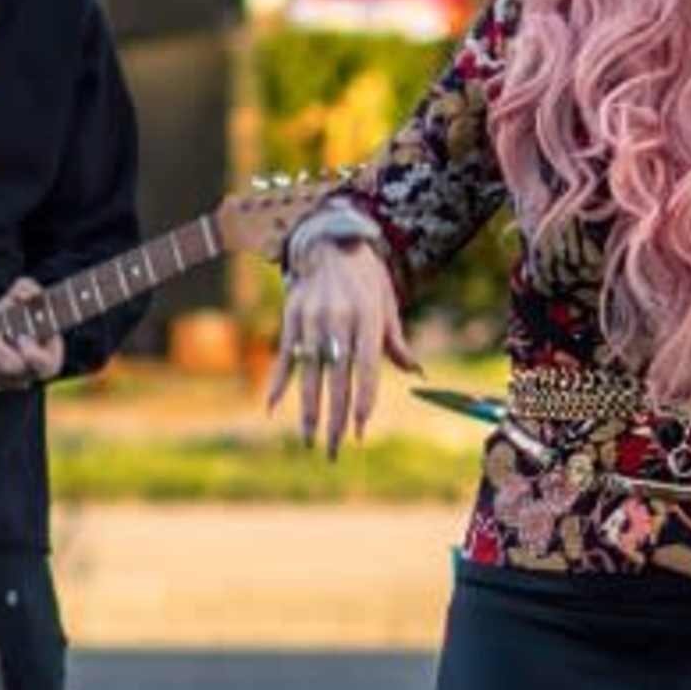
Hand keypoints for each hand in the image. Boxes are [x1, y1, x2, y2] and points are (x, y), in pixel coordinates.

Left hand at [0, 281, 63, 393]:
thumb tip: (24, 296)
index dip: (31, 352)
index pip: (44, 363)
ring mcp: (10, 382)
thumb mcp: (27, 296)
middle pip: (12, 368)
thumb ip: (29, 289)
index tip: (21, 336)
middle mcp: (31, 374)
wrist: (5, 327)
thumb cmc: (20, 313)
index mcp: (49, 356)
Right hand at [267, 234, 403, 452]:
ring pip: (309, 373)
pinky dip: (278, 383)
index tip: (358, 430)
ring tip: (309, 439)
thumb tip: (418, 374)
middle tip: (334, 449)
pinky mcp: (291, 317)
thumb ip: (396, 342)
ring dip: (308, 410)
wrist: (329, 240)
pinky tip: (272, 407)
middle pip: (337, 378)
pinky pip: (285, 356)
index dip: (362, 400)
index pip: (366, 368)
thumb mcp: (386, 304)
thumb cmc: (366, 278)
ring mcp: (312, 318)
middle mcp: (339, 319)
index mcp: (367, 317)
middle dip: (335, 417)